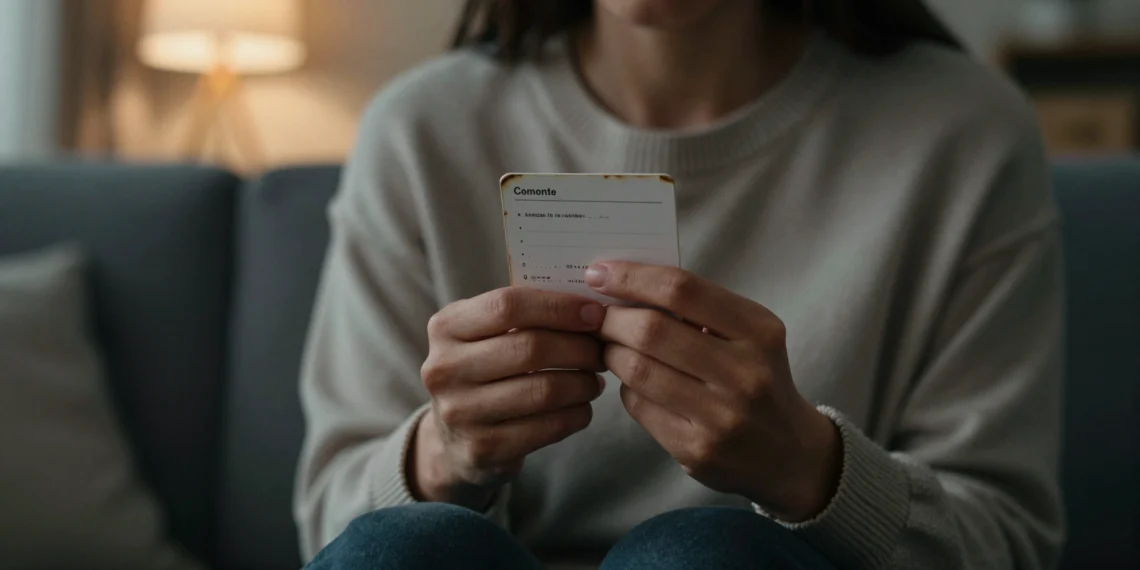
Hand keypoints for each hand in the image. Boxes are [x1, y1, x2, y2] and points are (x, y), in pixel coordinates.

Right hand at [411, 287, 606, 509]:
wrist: (453, 439)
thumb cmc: (484, 370)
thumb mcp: (486, 335)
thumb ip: (526, 315)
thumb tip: (590, 305)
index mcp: (446, 327)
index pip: (508, 306)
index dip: (558, 307)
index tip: (593, 313)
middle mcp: (445, 369)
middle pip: (531, 348)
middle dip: (579, 347)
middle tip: (601, 350)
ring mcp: (460, 412)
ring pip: (545, 390)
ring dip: (583, 383)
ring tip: (594, 379)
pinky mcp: (483, 448)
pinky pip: (548, 427)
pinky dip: (577, 414)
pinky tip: (582, 406)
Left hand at [586, 262, 842, 520]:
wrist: (789, 451)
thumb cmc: (757, 376)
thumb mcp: (748, 334)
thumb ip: (698, 308)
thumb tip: (626, 284)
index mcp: (759, 331)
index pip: (682, 289)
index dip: (632, 276)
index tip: (599, 272)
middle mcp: (745, 373)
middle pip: (652, 330)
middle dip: (611, 318)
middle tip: (596, 316)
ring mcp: (721, 416)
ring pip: (637, 370)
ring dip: (611, 353)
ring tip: (610, 346)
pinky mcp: (697, 450)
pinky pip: (639, 406)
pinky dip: (626, 387)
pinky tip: (634, 382)